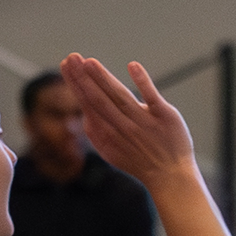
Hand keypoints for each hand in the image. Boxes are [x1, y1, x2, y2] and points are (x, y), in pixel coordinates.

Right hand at [59, 54, 194, 185]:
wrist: (170, 178)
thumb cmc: (138, 160)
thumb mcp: (111, 149)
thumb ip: (96, 128)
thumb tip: (83, 104)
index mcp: (107, 134)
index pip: (88, 103)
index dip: (76, 84)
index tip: (66, 63)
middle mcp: (124, 127)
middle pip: (100, 99)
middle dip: (84, 78)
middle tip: (72, 57)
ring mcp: (144, 122)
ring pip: (121, 97)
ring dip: (104, 79)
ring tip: (89, 62)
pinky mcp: (165, 117)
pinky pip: (152, 97)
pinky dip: (143, 82)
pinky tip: (132, 66)